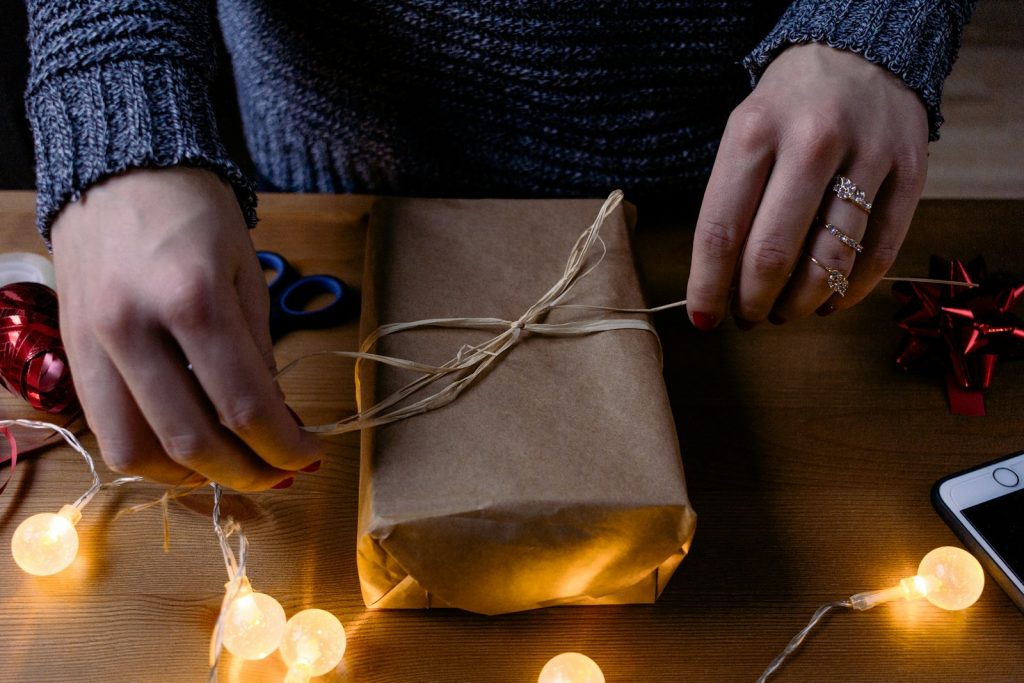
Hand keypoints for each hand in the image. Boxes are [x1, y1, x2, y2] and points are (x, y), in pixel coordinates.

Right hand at [51, 167, 321, 489]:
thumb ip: (259, 354)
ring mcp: (93, 343)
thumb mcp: (249, 275)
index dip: (284, 446)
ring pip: (136, 450)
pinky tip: (184, 449)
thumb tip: (276, 421)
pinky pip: (105, 428)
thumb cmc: (196, 215)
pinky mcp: (72, 351)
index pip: (244, 405)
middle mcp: (134, 327)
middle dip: (246, 472)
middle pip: (190, 440)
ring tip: (230, 467)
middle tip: (278, 473)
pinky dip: (149, 454)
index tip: (310, 456)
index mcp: (194, 299)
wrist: (119, 168)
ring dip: (191, 477)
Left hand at [686, 43, 928, 328]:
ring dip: (801, 303)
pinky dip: (850, 291)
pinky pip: (879, 253)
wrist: (858, 53)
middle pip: (774, 253)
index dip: (708, 286)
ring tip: (784, 311)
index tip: (703, 318)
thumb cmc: (787, 109)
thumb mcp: (743, 135)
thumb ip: (731, 203)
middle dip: (754, 301)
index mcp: (755, 132)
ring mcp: (868, 155)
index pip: (721, 229)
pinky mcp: (910, 171)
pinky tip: (829, 301)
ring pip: (831, 260)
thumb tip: (720, 286)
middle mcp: (812, 141)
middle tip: (748, 317)